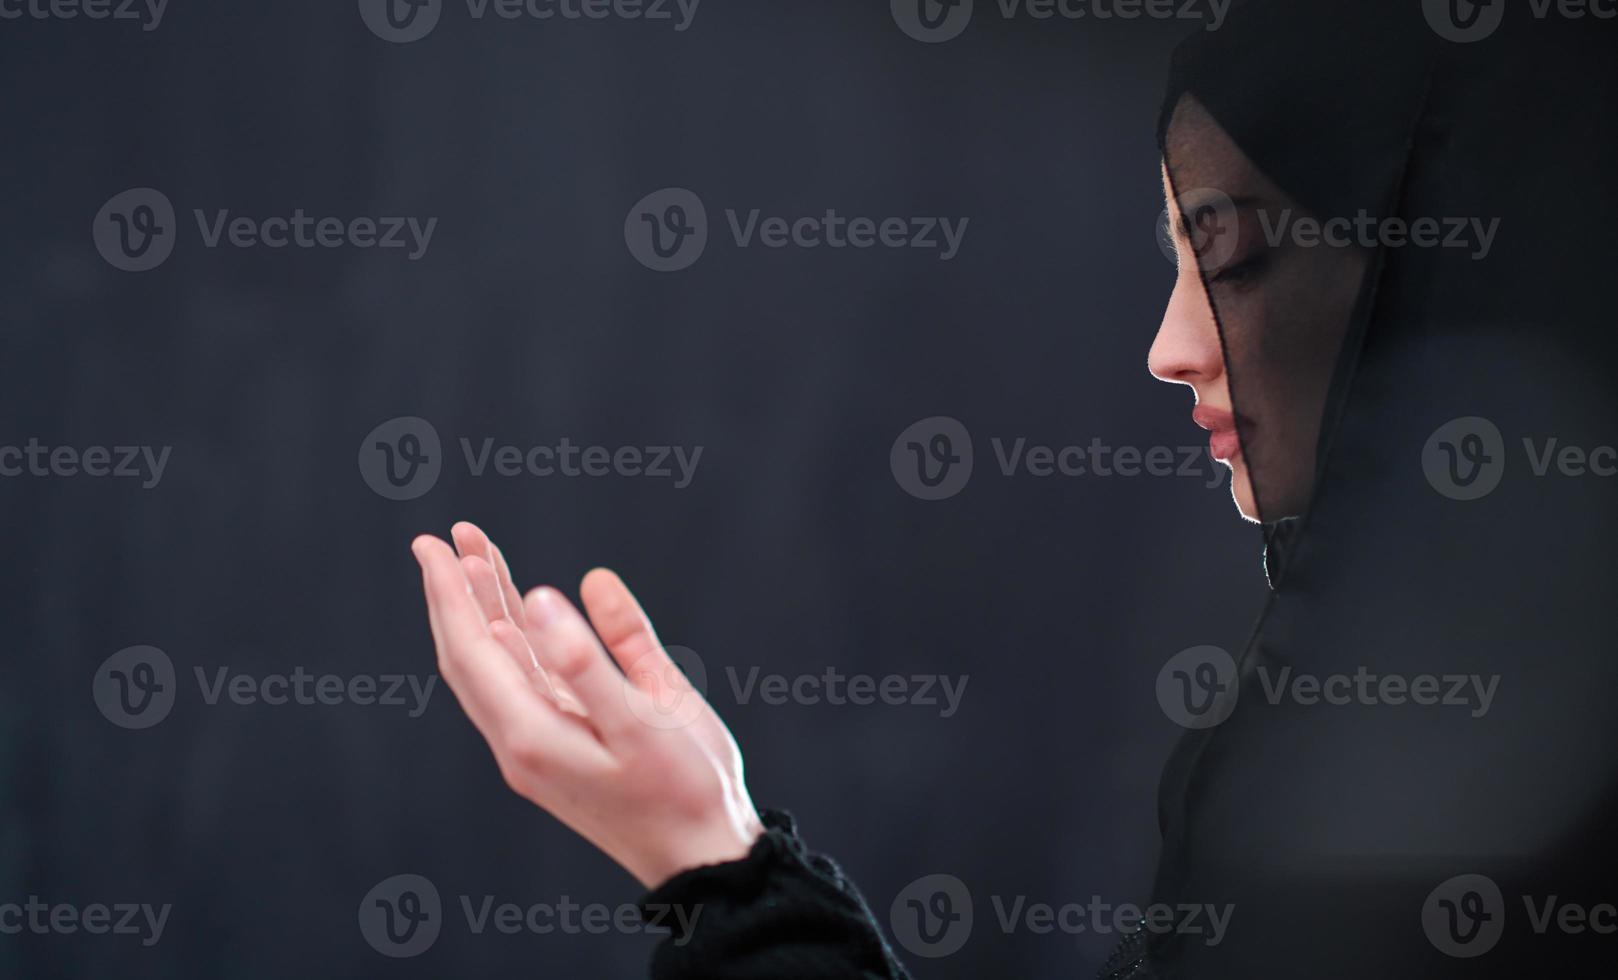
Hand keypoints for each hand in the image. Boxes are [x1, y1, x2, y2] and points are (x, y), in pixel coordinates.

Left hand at [412, 521, 763, 889]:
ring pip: (497, 667)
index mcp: (532, 735)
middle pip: (471, 656)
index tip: (435, 544)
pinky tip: (518, 611)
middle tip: (443, 538)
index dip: (452, 593)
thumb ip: (595, 658)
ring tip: (477, 554)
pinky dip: (517, 639)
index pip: (473, 650)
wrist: (702, 858)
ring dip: (485, 609)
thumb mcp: (648, 719)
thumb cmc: (686, 789)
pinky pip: (525, 682)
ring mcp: (538, 748)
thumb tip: (546, 595)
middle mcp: (521, 744)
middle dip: (456, 593)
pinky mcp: (562, 747)